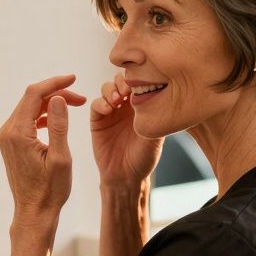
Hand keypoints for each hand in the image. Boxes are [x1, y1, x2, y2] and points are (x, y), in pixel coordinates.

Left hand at [0, 74, 87, 223]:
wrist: (34, 212)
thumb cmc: (50, 190)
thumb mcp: (61, 157)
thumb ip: (59, 125)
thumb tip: (58, 97)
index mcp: (18, 134)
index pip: (34, 94)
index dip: (55, 83)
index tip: (74, 78)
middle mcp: (7, 132)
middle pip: (30, 98)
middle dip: (56, 93)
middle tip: (80, 99)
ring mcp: (6, 137)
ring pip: (29, 107)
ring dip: (50, 103)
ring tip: (75, 106)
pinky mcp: (10, 142)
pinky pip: (26, 119)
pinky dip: (42, 114)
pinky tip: (57, 120)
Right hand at [90, 71, 162, 189]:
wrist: (125, 176)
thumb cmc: (143, 158)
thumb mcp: (156, 138)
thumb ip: (156, 118)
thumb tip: (160, 97)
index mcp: (142, 106)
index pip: (139, 83)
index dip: (139, 79)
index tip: (141, 85)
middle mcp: (126, 105)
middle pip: (121, 80)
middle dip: (122, 81)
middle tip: (126, 90)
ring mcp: (111, 111)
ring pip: (107, 88)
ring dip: (111, 90)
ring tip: (117, 101)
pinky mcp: (98, 120)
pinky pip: (96, 104)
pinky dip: (101, 102)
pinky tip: (108, 109)